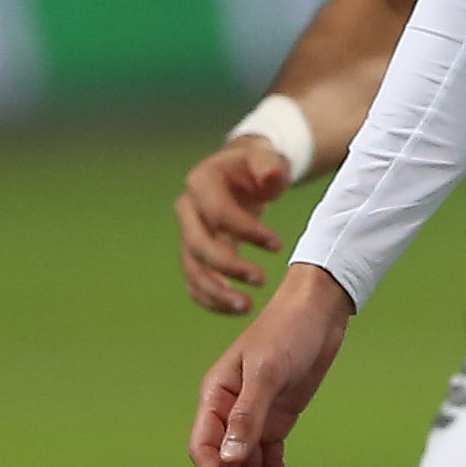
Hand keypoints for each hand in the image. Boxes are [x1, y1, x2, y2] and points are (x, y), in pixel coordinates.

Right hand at [178, 132, 293, 313]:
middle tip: (261, 280)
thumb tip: (272, 178)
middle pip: (198, 245)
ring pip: (193, 270)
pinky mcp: (194, 254)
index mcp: (201, 182)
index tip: (278, 245)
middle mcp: (187, 210)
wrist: (242, 174)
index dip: (247, 231)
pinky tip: (236, 309)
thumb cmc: (257, 166)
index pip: (219, 212)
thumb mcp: (266, 158)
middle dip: (228, 267)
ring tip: (247, 307)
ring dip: (216, 293)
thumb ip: (271, 166)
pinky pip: (195, 282)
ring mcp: (187, 234)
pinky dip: (211, 300)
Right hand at [187, 264, 353, 466]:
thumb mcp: (267, 373)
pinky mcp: (276, 419)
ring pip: (249, 465)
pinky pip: (270, 457)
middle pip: (228, 464)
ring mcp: (253, 417)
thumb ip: (247, 417)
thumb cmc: (286, 333)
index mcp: (215, 396)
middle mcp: (229, 410)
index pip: (203, 447)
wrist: (318, 313)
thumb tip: (228, 459)